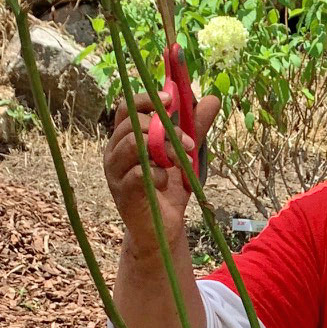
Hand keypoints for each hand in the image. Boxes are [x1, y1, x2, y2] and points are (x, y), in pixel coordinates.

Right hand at [103, 91, 219, 259]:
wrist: (161, 229)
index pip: (126, 107)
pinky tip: (165, 182)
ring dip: (164, 151)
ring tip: (179, 164)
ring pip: (134, 144)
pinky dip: (158, 174)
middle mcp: (114, 152)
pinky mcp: (122, 192)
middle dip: (166, 130)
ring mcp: (115, 172)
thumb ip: (194, 128)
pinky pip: (138, 172)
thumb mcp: (184, 153)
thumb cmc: (168, 189)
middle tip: (188, 145)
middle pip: (133, 124)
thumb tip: (212, 99)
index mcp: (124, 138)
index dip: (146, 99)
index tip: (170, 100)